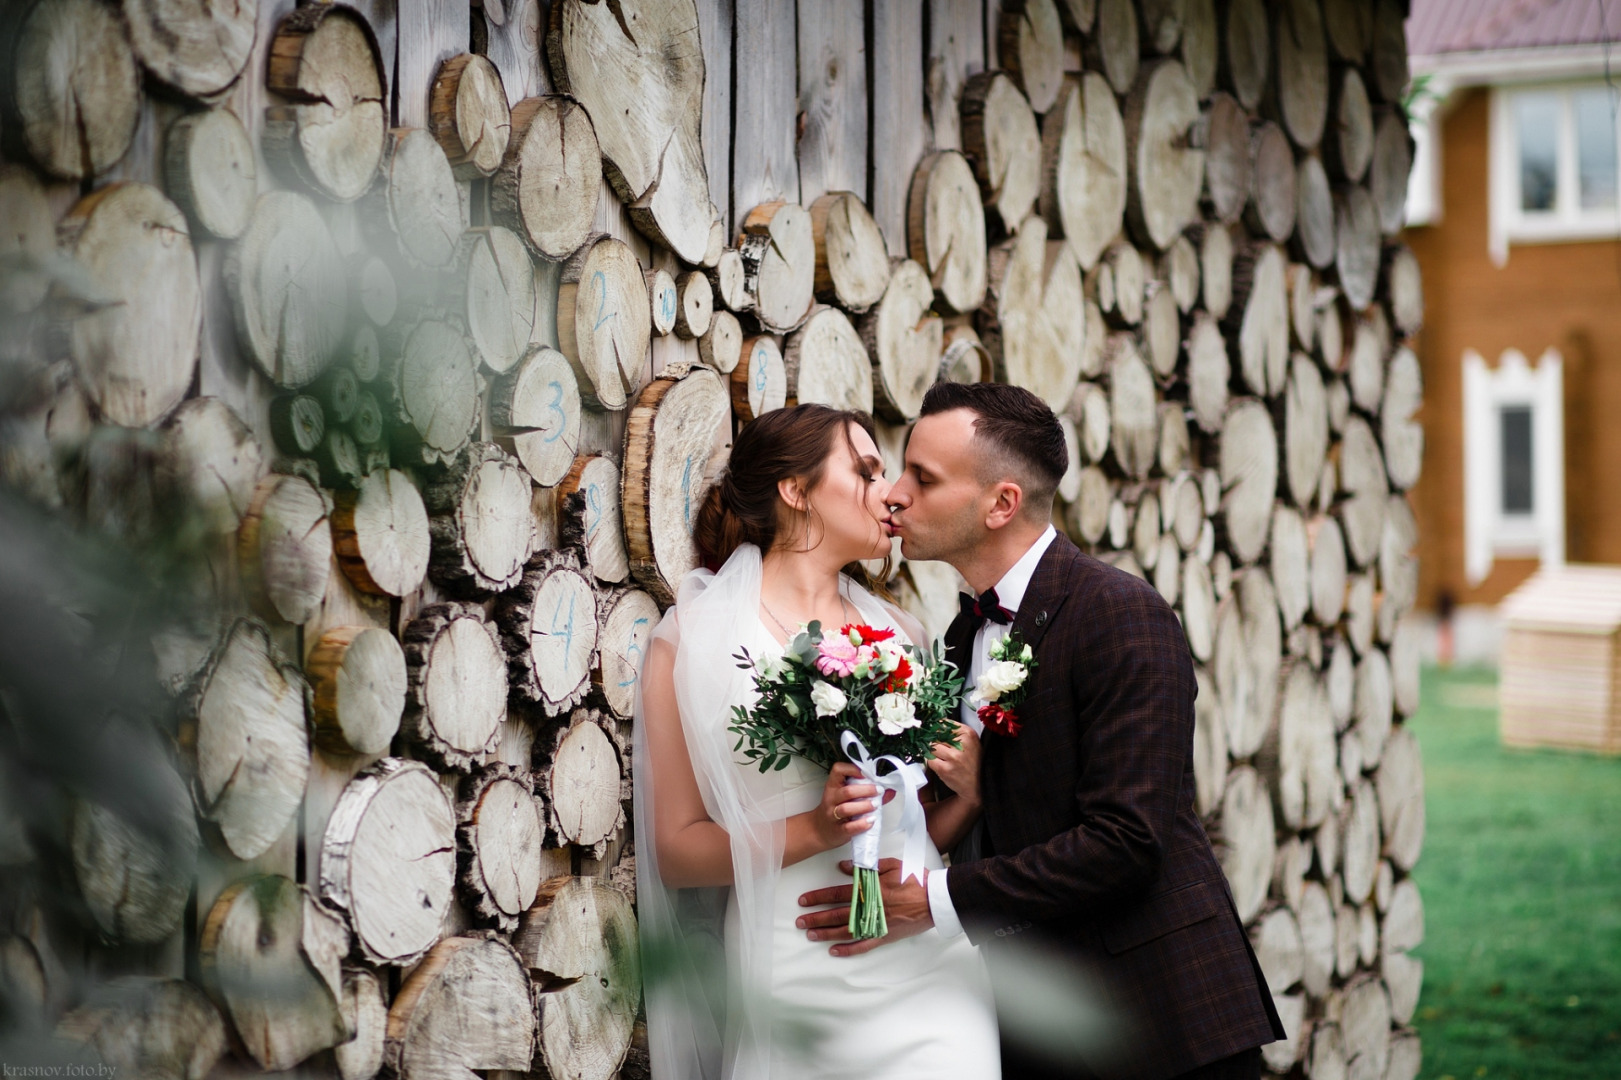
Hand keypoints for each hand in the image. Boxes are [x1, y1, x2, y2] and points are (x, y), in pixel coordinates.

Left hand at [796, 858, 934, 955]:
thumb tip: (843, 867)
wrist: (935, 898)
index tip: (803, 900)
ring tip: (810, 935)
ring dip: (826, 933)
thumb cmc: (914, 879)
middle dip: (816, 918)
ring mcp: (876, 924)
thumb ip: (866, 866)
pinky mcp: (885, 936)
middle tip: (800, 921)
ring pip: (846, 931)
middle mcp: (869, 908)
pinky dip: (848, 949)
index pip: (837, 894)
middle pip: (837, 915)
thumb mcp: (890, 865)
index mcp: (869, 890)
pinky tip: (834, 950)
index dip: (818, 897)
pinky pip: (863, 946)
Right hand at [812, 763, 879, 851]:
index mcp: (833, 786)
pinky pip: (849, 827)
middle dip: (865, 790)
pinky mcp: (838, 830)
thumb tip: (890, 790)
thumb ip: (868, 794)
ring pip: (846, 809)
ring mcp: (833, 815)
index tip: (866, 773)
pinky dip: (861, 824)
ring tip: (875, 805)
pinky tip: (870, 821)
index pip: (838, 770)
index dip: (852, 769)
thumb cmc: (836, 811)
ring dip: (864, 806)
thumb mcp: (847, 798)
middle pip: (847, 791)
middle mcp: (831, 799)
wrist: (819, 831)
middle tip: (878, 791)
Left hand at [927, 723, 981, 805]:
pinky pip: (930, 760)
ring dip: (934, 753)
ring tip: (944, 758)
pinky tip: (942, 765)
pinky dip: (933, 762)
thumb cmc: (973, 762)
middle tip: (944, 750)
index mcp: (968, 734)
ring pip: (932, 747)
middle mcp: (962, 744)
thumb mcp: (970, 741)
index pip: (944, 723)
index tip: (938, 735)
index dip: (938, 730)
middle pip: (936, 736)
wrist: (978, 785)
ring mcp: (953, 757)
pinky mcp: (945, 769)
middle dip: (937, 742)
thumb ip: (955, 731)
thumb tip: (936, 724)